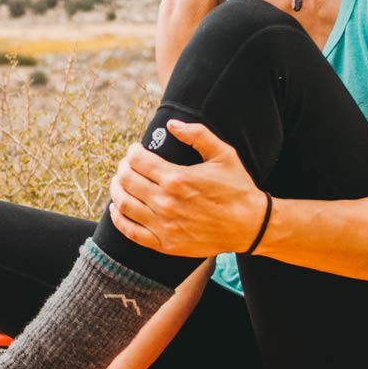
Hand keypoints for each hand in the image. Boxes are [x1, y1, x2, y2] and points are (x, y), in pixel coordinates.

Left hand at [107, 119, 265, 258]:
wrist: (251, 226)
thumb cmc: (238, 188)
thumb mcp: (224, 155)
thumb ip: (198, 135)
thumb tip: (171, 124)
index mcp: (177, 178)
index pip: (138, 161)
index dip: (132, 152)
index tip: (135, 150)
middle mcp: (166, 202)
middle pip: (126, 180)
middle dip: (122, 168)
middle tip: (126, 165)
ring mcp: (164, 225)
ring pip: (124, 204)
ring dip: (116, 190)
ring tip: (119, 183)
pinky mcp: (165, 244)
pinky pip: (131, 231)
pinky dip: (118, 219)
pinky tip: (116, 209)